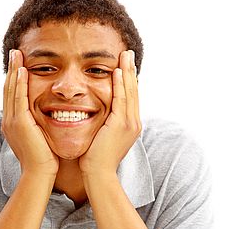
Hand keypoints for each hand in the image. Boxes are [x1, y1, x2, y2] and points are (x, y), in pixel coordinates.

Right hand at [2, 49, 58, 176]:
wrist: (39, 174)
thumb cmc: (44, 159)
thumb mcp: (40, 137)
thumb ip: (40, 125)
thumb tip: (49, 116)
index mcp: (13, 123)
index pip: (12, 95)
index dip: (15, 78)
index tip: (19, 63)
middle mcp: (9, 120)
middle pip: (8, 88)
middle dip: (11, 69)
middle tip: (15, 52)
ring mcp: (12, 121)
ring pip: (11, 90)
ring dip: (14, 70)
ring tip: (17, 54)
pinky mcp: (20, 123)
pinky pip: (19, 98)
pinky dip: (20, 84)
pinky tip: (23, 71)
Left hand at [79, 50, 141, 176]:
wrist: (98, 174)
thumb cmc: (95, 158)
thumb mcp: (102, 136)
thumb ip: (104, 123)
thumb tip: (97, 114)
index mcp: (130, 124)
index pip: (130, 96)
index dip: (129, 79)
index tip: (125, 64)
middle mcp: (134, 122)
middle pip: (134, 90)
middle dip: (131, 71)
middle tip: (128, 53)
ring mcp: (130, 123)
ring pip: (130, 92)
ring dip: (127, 72)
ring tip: (125, 56)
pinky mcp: (121, 125)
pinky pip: (121, 100)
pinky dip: (120, 85)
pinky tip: (117, 72)